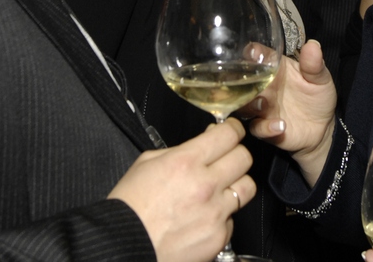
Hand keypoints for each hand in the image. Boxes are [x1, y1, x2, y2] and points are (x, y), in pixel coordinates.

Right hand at [109, 118, 255, 261]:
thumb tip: (199, 147)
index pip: (228, 135)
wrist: (125, 244)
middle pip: (245, 158)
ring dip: (236, 184)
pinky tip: (204, 217)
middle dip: (236, 153)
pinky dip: (222, 216)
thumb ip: (178, 152)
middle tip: (226, 158)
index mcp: (186, 162)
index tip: (231, 131)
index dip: (232, 129)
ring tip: (221, 189)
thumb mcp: (147, 163)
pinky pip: (232, 219)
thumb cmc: (130, 208)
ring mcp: (215, 213)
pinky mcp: (219, 237)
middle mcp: (205, 185)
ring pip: (247, 187)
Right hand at [246, 39, 337, 184]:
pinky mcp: (264, 128)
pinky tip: (281, 125)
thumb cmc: (317, 97)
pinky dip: (266, 128)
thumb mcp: (320, 79)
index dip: (252, 53)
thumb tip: (313, 45)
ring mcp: (262, 108)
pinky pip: (258, 128)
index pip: (259, 56)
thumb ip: (314, 65)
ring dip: (251, 104)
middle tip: (252, 82)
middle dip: (243, 81)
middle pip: (244, 80)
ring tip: (264, 103)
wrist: (322, 128)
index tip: (252, 53)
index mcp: (275, 69)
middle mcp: (263, 87)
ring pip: (244, 105)